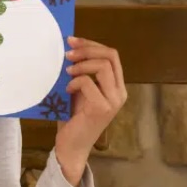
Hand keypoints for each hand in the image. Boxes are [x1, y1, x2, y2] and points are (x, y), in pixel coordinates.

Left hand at [55, 37, 126, 185]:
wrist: (71, 146)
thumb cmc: (72, 118)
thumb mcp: (77, 91)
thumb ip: (80, 74)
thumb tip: (69, 50)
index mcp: (116, 86)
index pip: (111, 55)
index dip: (91, 44)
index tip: (71, 41)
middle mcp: (119, 92)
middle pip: (111, 56)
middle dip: (87, 49)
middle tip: (67, 53)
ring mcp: (113, 101)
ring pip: (103, 66)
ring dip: (81, 65)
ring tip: (66, 72)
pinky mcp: (102, 108)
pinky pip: (89, 83)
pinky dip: (75, 82)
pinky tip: (66, 91)